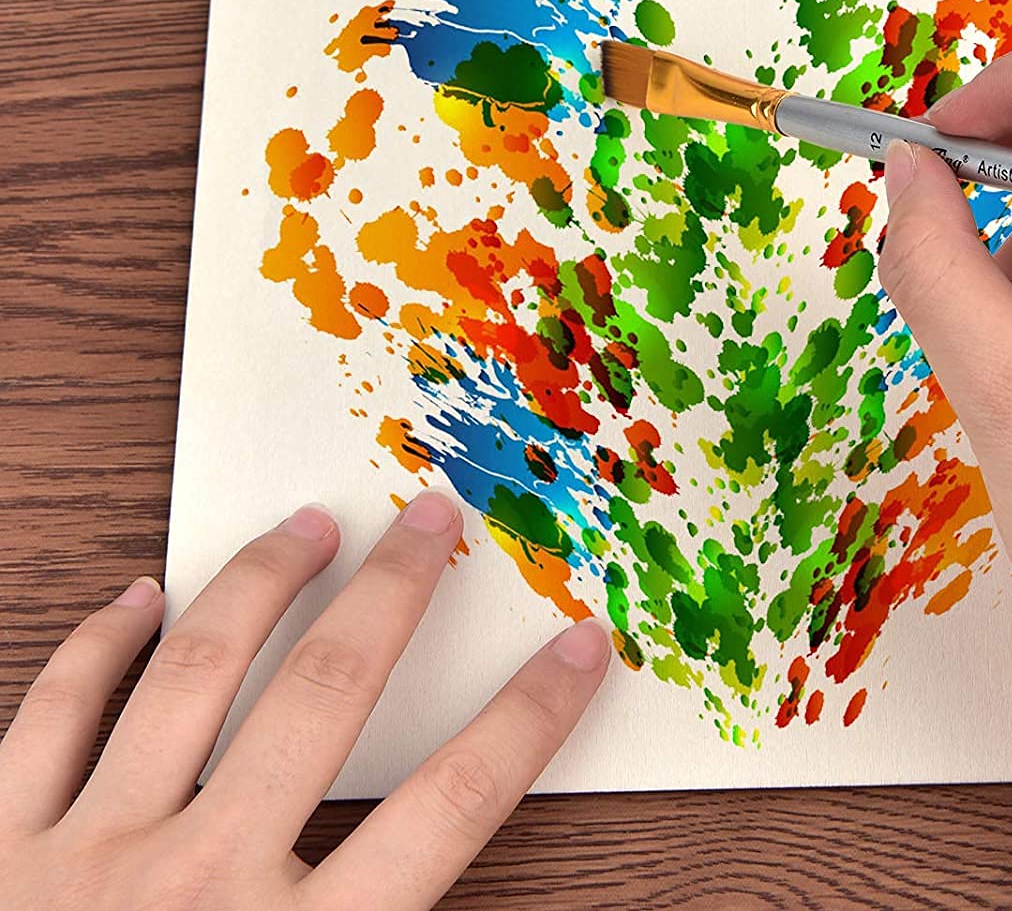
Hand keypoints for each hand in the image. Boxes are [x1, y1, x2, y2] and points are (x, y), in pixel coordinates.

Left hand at [0, 491, 608, 910]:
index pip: (453, 808)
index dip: (528, 719)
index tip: (577, 649)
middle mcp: (200, 889)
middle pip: (326, 696)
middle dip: (394, 592)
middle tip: (430, 517)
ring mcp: (86, 862)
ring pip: (191, 674)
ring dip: (258, 585)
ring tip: (303, 525)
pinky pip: (47, 721)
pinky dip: (92, 649)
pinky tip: (132, 599)